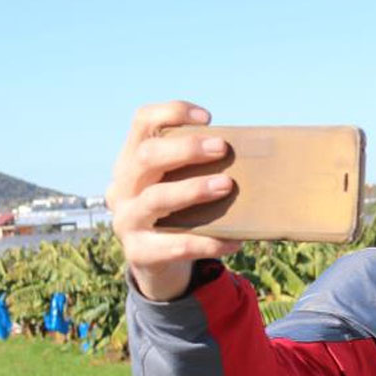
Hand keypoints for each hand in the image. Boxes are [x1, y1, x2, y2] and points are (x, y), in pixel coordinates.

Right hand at [107, 100, 243, 300]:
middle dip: (186, 149)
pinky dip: (207, 242)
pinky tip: (234, 241)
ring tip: (227, 185)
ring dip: (193, 189)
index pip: (141, 122)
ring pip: (156, 199)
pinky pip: (175, 245)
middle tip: (222, 148)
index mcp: (131, 161)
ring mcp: (127, 220)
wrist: (155, 263)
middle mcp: (123, 187)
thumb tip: (252, 154)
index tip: (208, 117)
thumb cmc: (177, 212)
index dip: (171, 113)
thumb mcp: (177, 183)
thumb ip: (195, 167)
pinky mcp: (139, 252)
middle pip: (146, 157)